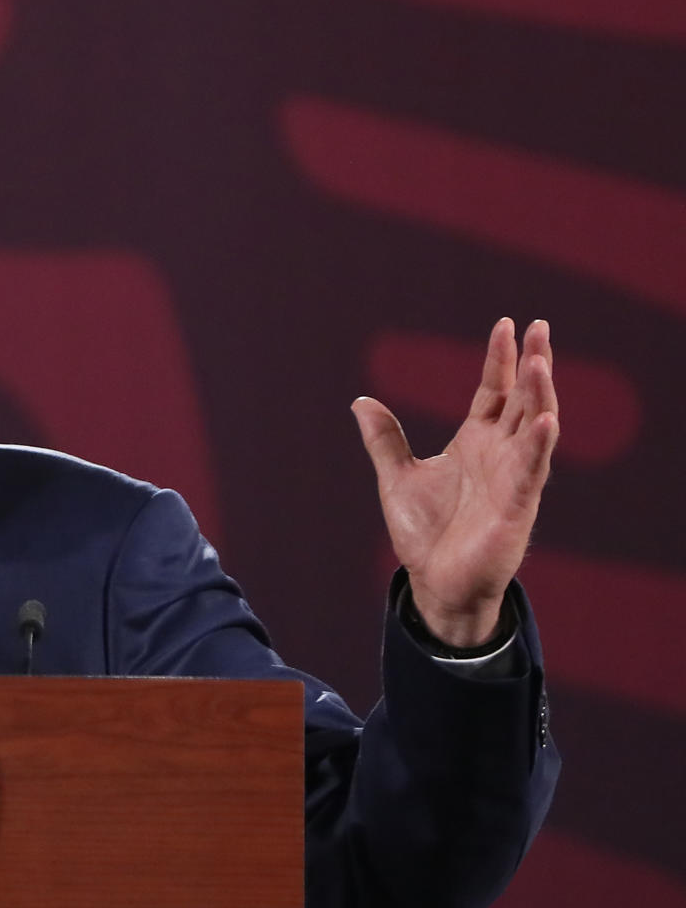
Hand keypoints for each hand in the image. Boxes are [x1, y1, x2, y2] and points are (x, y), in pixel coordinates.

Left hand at [352, 318, 558, 647]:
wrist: (435, 582)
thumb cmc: (425, 533)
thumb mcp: (396, 477)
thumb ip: (384, 439)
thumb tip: (360, 401)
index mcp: (475, 443)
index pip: (494, 391)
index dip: (500, 359)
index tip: (506, 325)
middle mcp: (500, 454)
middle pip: (522, 399)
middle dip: (532, 363)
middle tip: (541, 326)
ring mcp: (513, 478)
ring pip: (534, 427)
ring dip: (540, 395)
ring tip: (541, 361)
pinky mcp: (517, 506)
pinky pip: (532, 470)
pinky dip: (540, 445)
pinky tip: (548, 420)